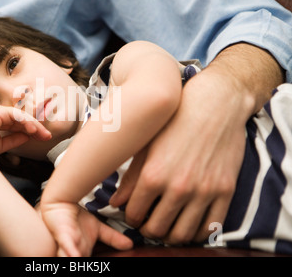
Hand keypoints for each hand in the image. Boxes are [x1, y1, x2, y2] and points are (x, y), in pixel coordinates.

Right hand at [0, 105, 51, 156]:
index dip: (31, 131)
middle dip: (36, 128)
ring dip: (34, 125)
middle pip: (22, 120)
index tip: (43, 139)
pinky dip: (26, 122)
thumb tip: (27, 136)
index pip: (18, 125)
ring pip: (21, 117)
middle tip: (48, 136)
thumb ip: (14, 139)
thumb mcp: (1, 145)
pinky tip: (33, 130)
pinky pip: (17, 115)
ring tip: (43, 134)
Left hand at [41, 201, 132, 255]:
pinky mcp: (63, 236)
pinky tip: (75, 256)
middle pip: (82, 262)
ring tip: (81, 261)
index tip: (119, 259)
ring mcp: (69, 246)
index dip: (101, 264)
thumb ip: (113, 237)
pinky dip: (71, 251)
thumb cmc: (76, 218)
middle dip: (87, 264)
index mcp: (84, 253)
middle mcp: (76, 252)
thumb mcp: (98, 228)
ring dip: (78, 261)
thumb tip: (130, 243)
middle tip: (103, 264)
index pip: (94, 263)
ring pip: (72, 259)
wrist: (61, 202)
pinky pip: (67, 246)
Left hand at [110, 66, 246, 243]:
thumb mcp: (146, 145)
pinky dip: (197, 233)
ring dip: (171, 236)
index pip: (134, 214)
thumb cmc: (175, 121)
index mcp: (153, 175)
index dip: (130, 219)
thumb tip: (114, 203)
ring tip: (167, 227)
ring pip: (183, 234)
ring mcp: (204, 191)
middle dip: (148, 230)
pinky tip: (189, 225)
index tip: (134, 216)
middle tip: (149, 224)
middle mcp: (177, 187)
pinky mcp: (225, 191)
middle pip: (157, 229)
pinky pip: (211, 227)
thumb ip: (130, 178)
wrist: (215, 104)